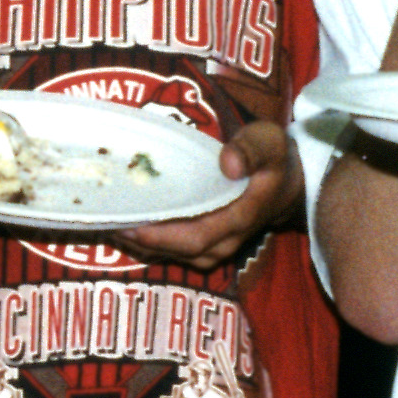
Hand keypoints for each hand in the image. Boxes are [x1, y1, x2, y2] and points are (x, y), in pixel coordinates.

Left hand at [114, 119, 299, 269]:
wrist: (289, 184)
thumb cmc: (274, 159)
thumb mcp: (270, 143)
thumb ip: (252, 149)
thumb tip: (228, 164)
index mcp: (241, 217)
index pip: (198, 236)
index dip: (163, 235)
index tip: (132, 224)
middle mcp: (227, 239)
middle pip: (181, 250)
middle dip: (144, 241)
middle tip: (108, 223)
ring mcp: (218, 245)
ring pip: (177, 254)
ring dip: (143, 245)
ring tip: (109, 226)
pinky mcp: (209, 242)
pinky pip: (177, 250)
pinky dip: (152, 243)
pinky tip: (127, 228)